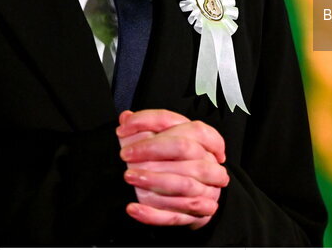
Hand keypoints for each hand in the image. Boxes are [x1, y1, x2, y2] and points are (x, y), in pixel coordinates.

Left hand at [117, 109, 229, 227]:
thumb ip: (145, 130)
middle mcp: (208, 161)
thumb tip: (125, 116)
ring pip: (183, 183)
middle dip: (152, 149)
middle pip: (185, 148)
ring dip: (153, 180)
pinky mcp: (197, 213)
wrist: (197, 197)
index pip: (175, 121)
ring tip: (129, 177)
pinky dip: (152, 213)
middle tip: (125, 155)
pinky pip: (175, 216)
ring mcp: (206, 188)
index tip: (122, 129)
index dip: (148, 122)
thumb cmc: (179, 164)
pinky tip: (133, 208)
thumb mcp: (164, 143)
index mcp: (201, 138)